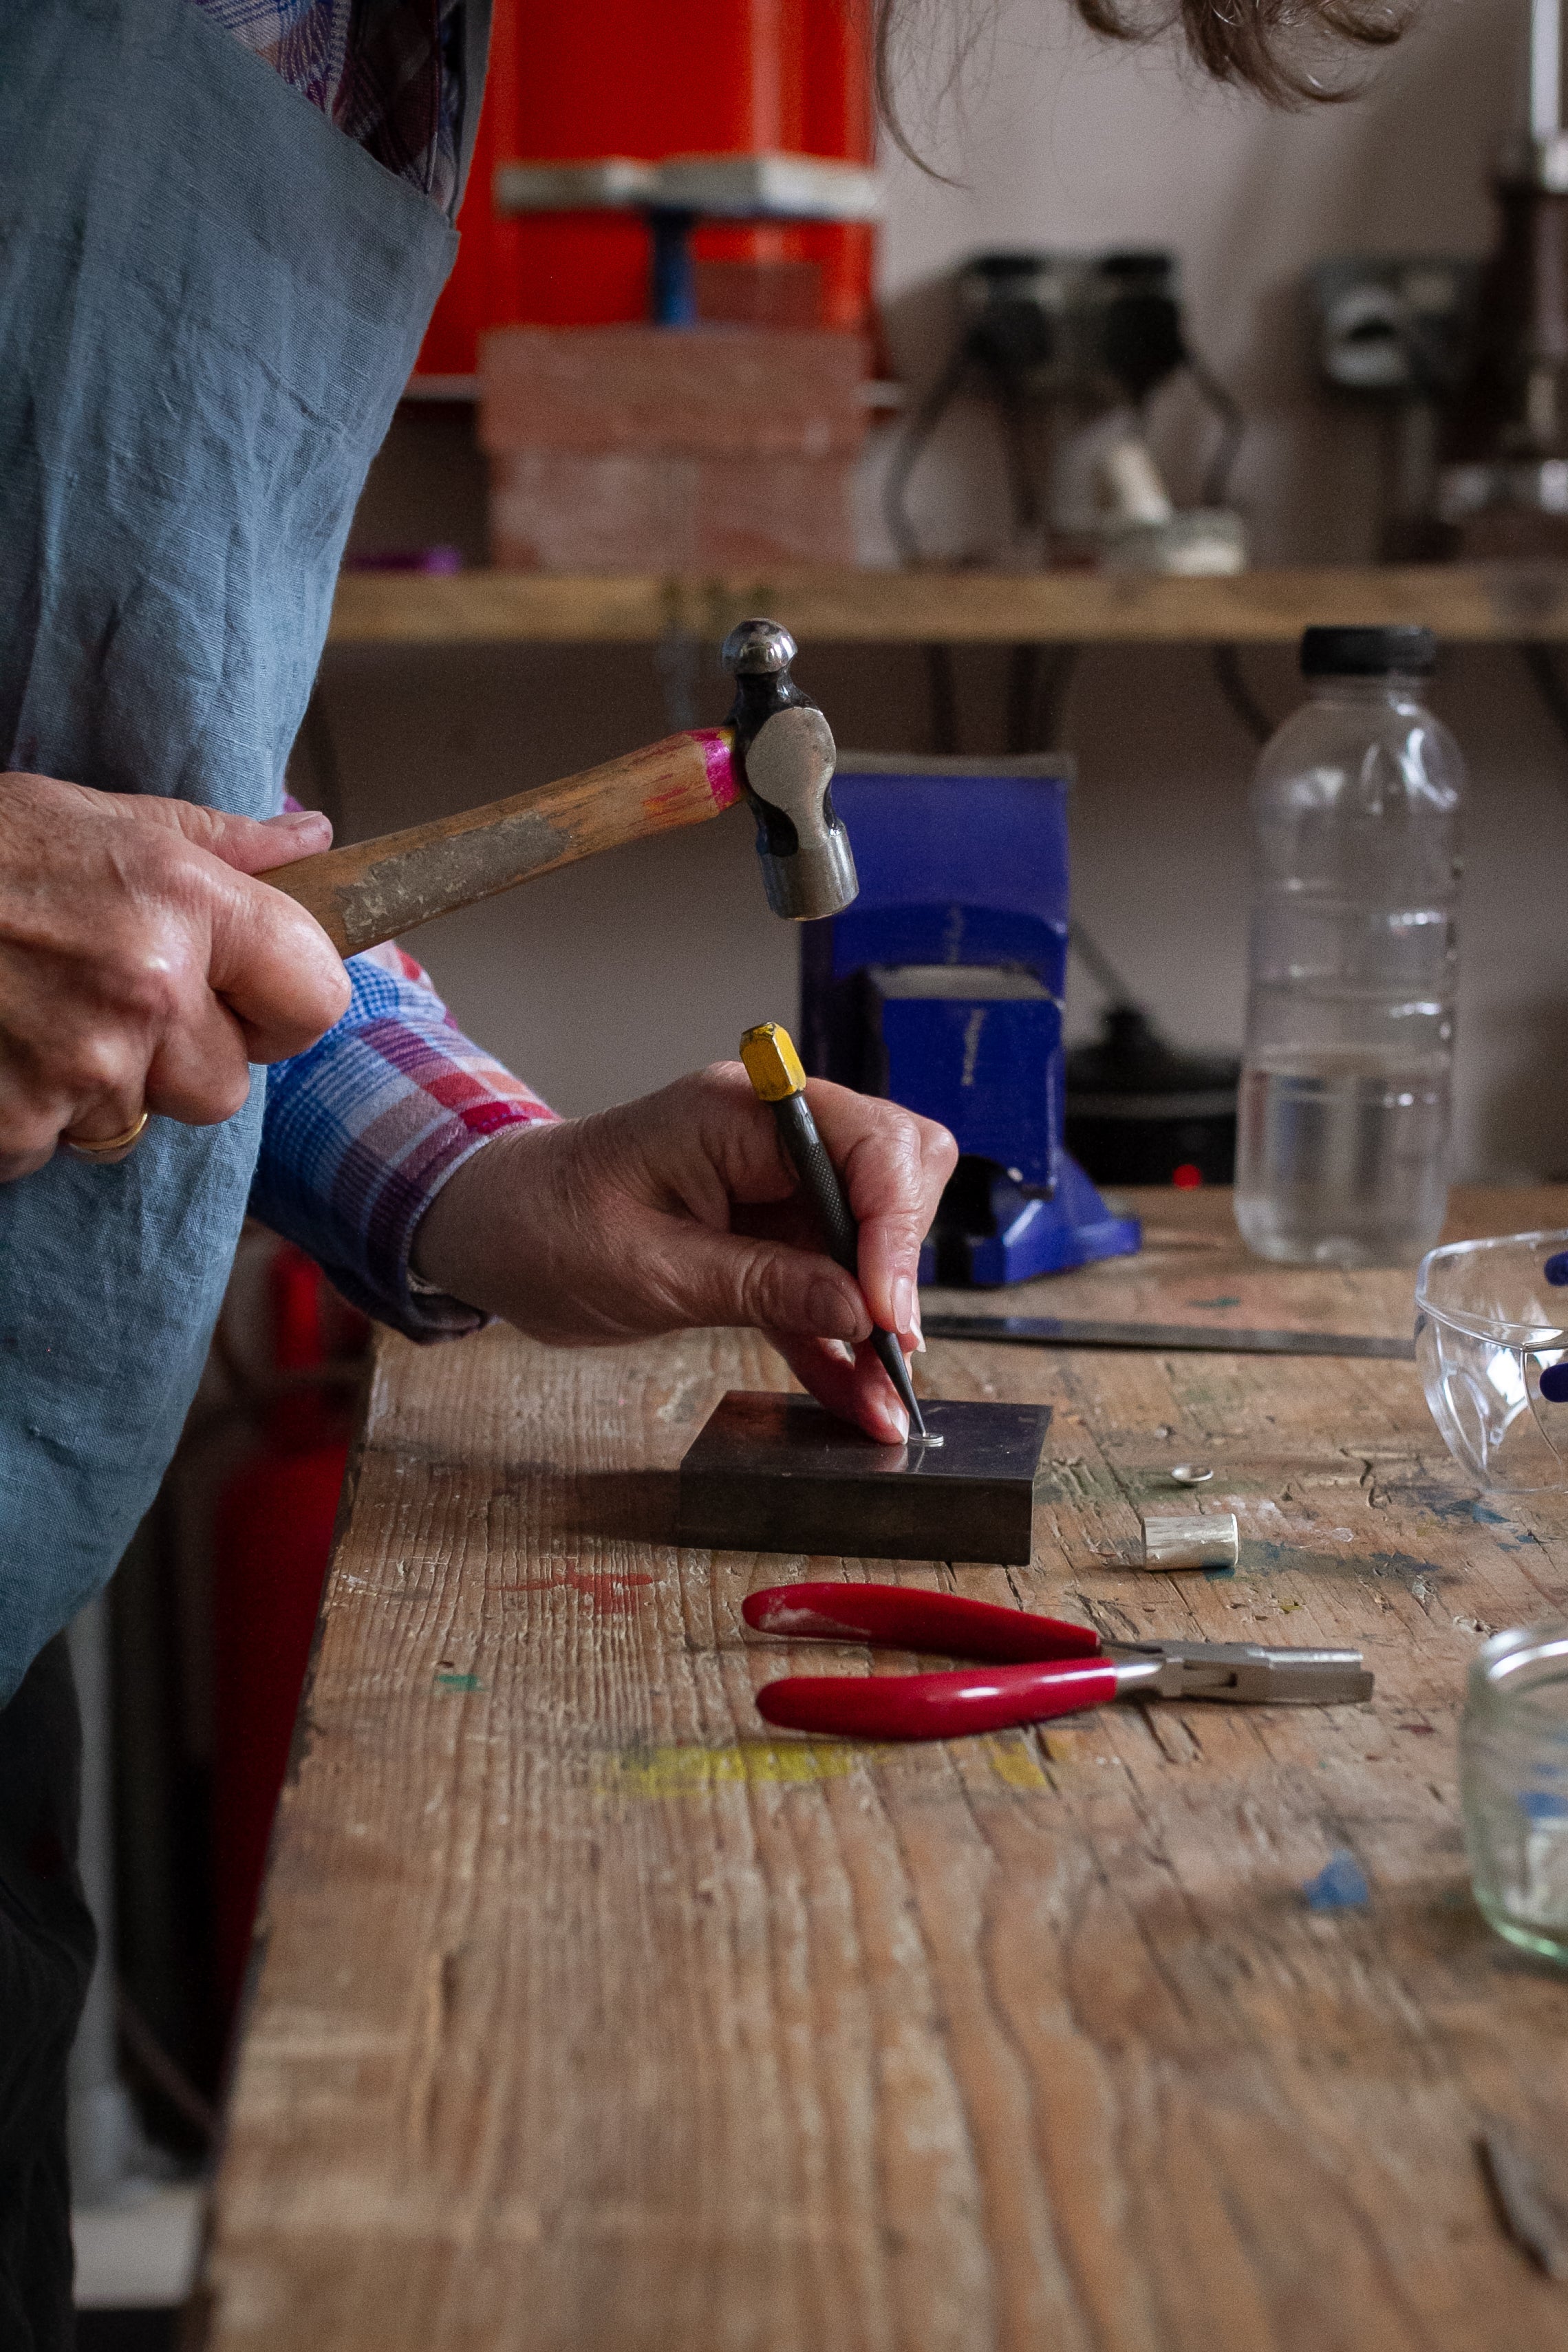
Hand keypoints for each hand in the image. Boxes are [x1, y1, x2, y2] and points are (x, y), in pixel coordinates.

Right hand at [0, 772, 350, 1180]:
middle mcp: (146, 991)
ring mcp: (80, 1066)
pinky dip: (29, 1111)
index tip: (252, 997)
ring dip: (100, 1082)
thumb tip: (313, 845)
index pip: (315, 999)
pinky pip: (56, 1143)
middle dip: (182, 1059)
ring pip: (139, 1119)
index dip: (287, 1005)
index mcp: (184, 905)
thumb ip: (220, 845)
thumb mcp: (99, 817)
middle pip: (226, 1086)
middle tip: (111, 1000)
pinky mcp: (17, 1123)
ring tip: (37, 1010)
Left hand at [411, 1063, 957, 1441]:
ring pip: (871, 1241)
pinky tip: (862, 1399)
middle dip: (901, 1261)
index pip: (868, 1143)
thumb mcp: (647, 1270)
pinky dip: (844, 1342)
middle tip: (890, 1346)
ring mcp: (774, 1189)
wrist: (492, 1232)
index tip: (884, 1312)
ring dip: (881, 1319)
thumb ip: (759, 1284)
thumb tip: (856, 1310)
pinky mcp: (767, 1240)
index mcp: (740, 1115)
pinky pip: (826, 1288)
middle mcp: (772, 1139)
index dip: (894, 1226)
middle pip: (894, 1175)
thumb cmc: (544, 1227)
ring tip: (888, 1400)